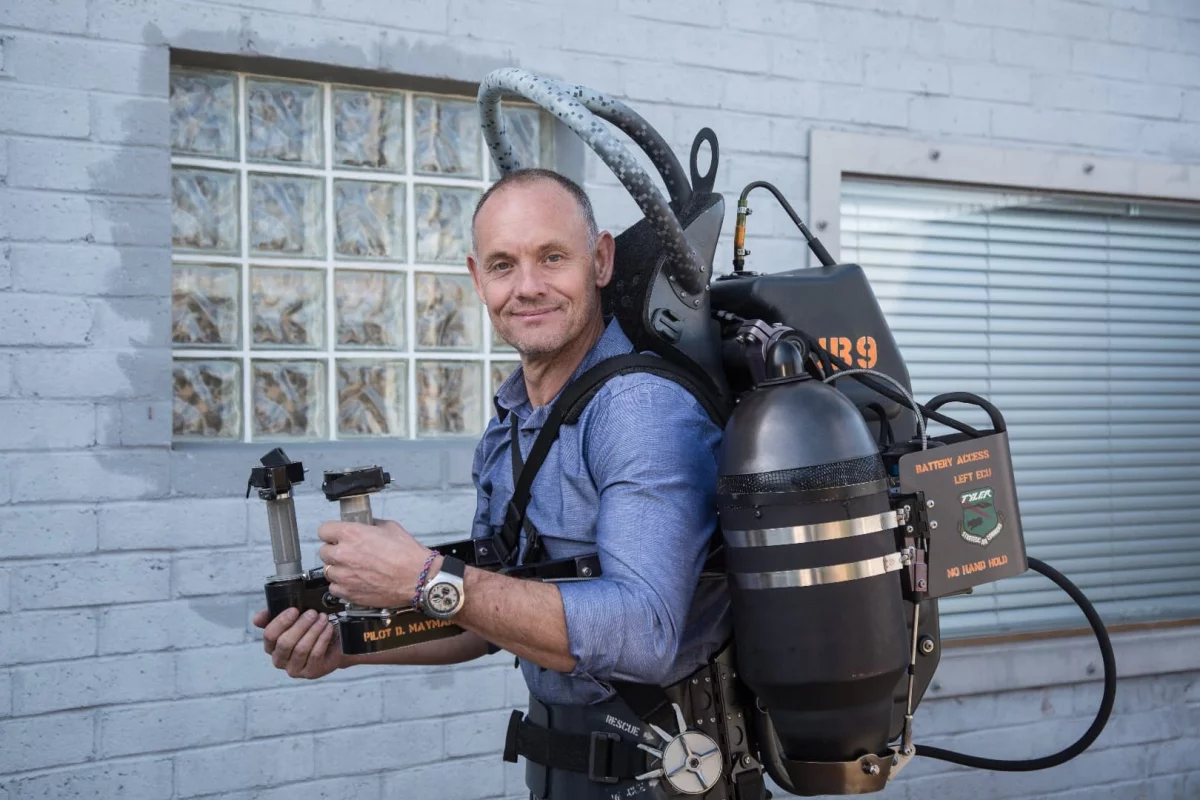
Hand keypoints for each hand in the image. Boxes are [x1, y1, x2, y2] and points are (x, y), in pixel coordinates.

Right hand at [253, 607, 342, 678]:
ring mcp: (294, 669)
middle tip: (313, 613)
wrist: (333, 643)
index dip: (281, 621)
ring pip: (301, 649)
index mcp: (272, 646)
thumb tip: (257, 619)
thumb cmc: (310, 630)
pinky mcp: (310, 673)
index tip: (294, 610)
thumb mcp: (292, 619)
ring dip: (314, 630)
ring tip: (322, 618)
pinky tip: (327, 628)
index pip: (269, 635)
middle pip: (285, 643)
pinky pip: (315, 654)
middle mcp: (280, 660)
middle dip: (301, 625)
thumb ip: (273, 615)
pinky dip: (322, 638)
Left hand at [318, 519, 437, 609]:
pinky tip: (354, 582)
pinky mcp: (349, 593)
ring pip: (328, 571)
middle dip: (334, 551)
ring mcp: (344, 576)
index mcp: (352, 534)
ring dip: (337, 569)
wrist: (419, 579)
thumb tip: (364, 525)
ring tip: (352, 569)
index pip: (323, 530)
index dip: (331, 533)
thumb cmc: (408, 555)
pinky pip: (334, 589)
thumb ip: (371, 525)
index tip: (336, 536)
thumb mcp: (390, 528)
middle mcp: (343, 554)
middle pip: (323, 551)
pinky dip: (342, 586)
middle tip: (348, 553)